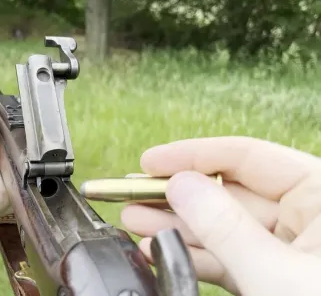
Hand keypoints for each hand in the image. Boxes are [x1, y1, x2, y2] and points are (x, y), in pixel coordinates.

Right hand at [120, 136, 320, 294]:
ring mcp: (292, 250)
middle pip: (229, 191)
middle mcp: (310, 217)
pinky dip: (196, 256)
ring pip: (225, 227)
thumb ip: (224, 227)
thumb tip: (181, 185)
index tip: (150, 162)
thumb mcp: (276, 276)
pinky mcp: (277, 278)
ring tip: (134, 221)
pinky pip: (231, 258)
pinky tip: (160, 251)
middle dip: (177, 195)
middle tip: (132, 194)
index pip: (248, 158)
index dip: (193, 155)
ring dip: (178, 226)